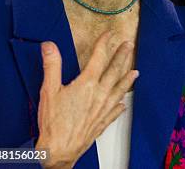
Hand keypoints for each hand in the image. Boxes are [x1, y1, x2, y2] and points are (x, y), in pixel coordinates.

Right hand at [34, 30, 138, 168]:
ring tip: (135, 72)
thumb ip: (52, 66)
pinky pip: (115, 111)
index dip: (104, 44)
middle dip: (122, 56)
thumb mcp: (49, 90)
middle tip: (129, 45)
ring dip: (127, 79)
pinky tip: (123, 104)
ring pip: (119, 90)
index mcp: (87, 84)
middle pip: (114, 71)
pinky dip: (120, 106)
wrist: (60, 150)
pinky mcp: (102, 121)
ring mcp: (103, 108)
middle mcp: (99, 94)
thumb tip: (50, 46)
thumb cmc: (54, 122)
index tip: (109, 34)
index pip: (98, 58)